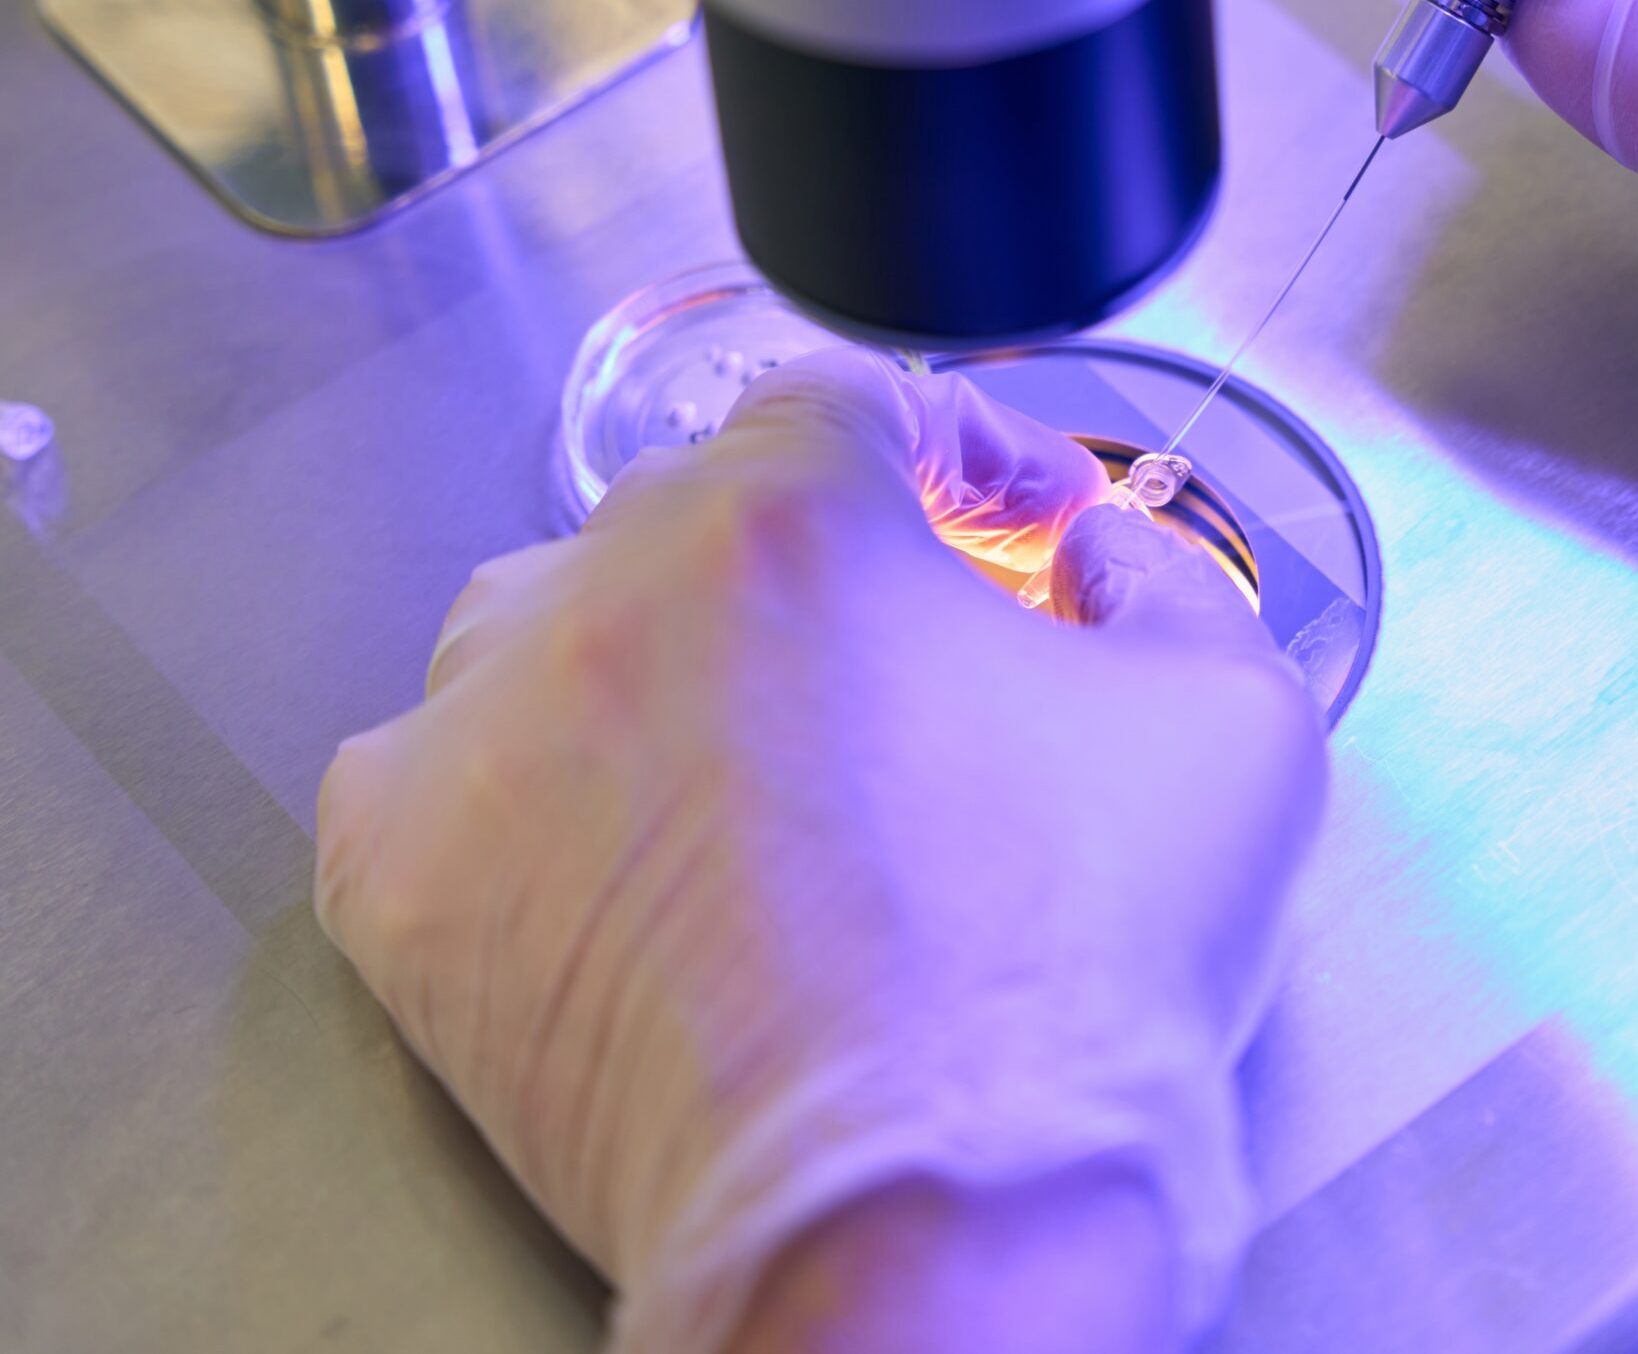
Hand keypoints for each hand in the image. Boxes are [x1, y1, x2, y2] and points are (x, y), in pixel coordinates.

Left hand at [314, 349, 1326, 1350]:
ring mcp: (484, 736)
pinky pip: (438, 772)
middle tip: (912, 681)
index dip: (962, 456)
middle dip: (822, 577)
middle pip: (704, 516)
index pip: (860, 405)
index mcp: (790, 519)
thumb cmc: (1063, 998)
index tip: (1005, 523)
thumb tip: (1098, 558)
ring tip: (756, 783)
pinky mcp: (408, 884)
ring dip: (656, 667)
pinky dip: (522, 794)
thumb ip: (1165, 578)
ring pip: (555, 628)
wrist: (924, 1233)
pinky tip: (623, 865)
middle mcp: (604, 593)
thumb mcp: (1229, 724)